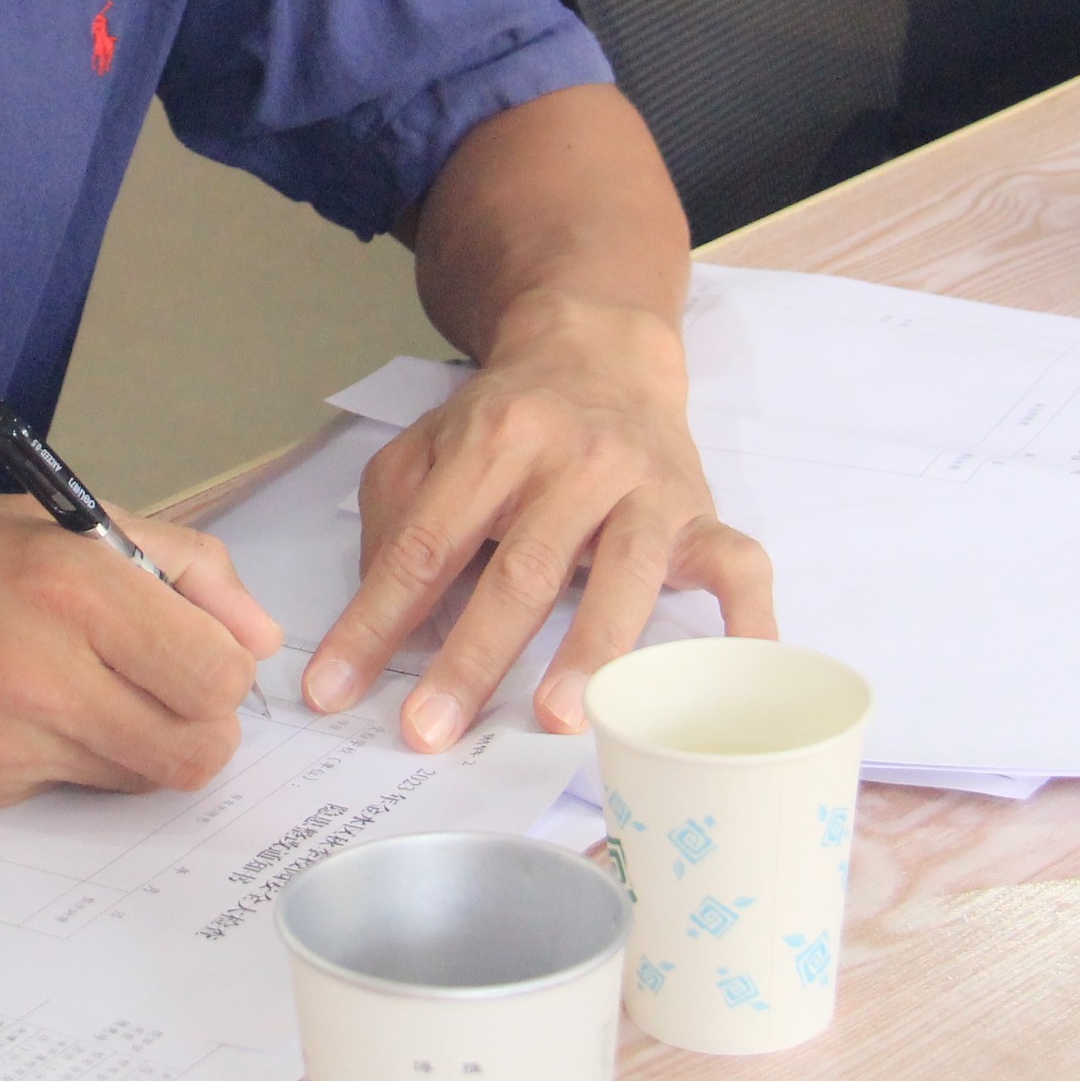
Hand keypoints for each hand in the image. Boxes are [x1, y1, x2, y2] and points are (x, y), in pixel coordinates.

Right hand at [0, 493, 281, 810]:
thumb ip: (179, 564)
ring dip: (131, 744)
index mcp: (71, 581)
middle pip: (196, 750)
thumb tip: (259, 636)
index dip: (221, 670)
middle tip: (160, 690)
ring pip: (137, 779)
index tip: (196, 653)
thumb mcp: (58, 519)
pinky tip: (10, 711)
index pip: (217, 675)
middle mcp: (39, 666)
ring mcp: (3, 740)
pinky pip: (65, 791)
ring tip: (77, 689)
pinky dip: (60, 758)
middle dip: (195, 724)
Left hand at [301, 300, 774, 749]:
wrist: (601, 350)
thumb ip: (394, 519)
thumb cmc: (507, 418)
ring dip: (592, 649)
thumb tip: (379, 622)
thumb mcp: (428, 445)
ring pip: (624, 572)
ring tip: (557, 718)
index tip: (334, 689)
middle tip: (430, 729)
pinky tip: (735, 675)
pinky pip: (738, 565)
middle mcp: (574, 460)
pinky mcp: (701, 512)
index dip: (376, 620)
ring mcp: (646, 488)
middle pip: (522, 568)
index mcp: (494, 441)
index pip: (425, 543)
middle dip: (472, 656)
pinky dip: (745, 621)